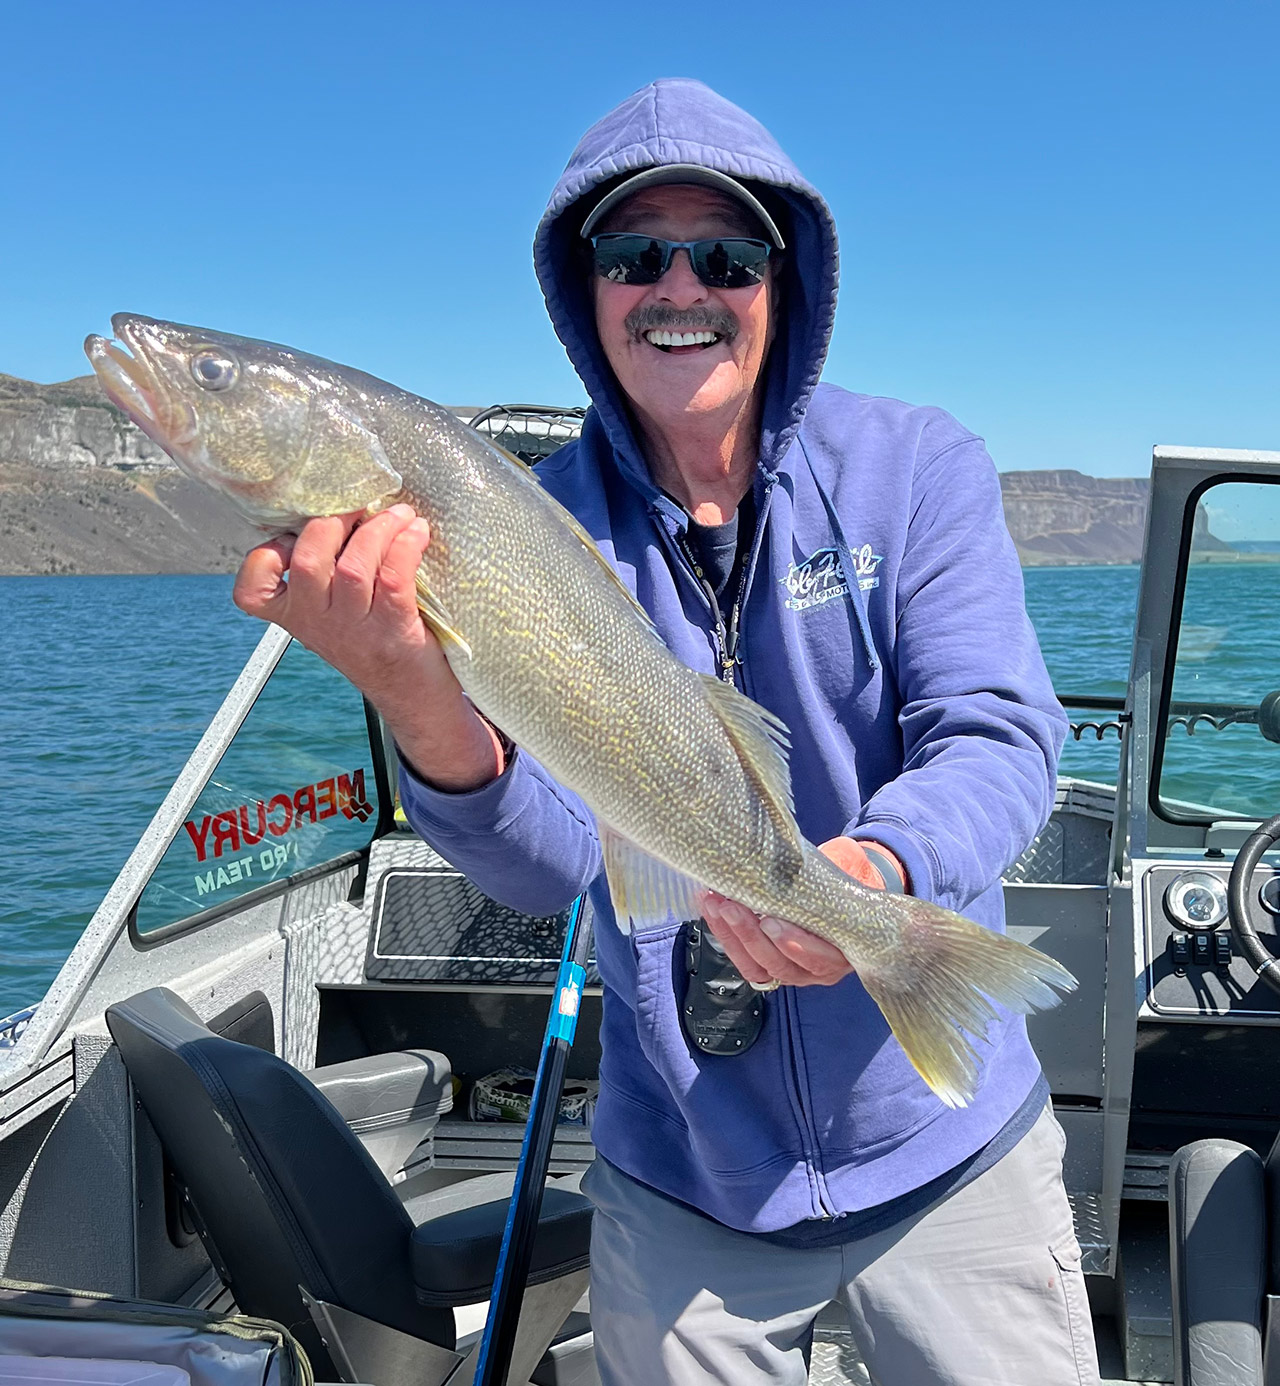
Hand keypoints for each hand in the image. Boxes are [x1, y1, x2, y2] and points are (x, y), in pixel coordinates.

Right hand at [232, 505, 503, 789]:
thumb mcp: (331, 614)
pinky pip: (393, 575)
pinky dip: (406, 545)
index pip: (252, 590)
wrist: (413, 695)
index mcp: (295, 616)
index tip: (294, 535)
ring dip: (380, 527)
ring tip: (401, 514)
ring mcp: (354, 628)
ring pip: (353, 564)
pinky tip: (418, 532)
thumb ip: (321, 575)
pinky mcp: (393, 630)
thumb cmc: (375, 639)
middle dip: (335, 520)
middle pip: (308, 559)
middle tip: (363, 506)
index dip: (266, 554)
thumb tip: (339, 507)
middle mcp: (317, 623)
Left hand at [699, 837, 905, 988]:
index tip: (769, 921)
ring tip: (715, 904)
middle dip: (751, 935)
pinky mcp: (767, 967)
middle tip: (731, 907)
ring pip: (757, 965)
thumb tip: (822, 857)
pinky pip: (743, 959)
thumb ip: (835, 877)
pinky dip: (724, 934)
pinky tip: (710, 907)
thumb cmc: (838, 891)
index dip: (793, 943)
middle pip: (779, 963)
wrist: (833, 900)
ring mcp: (790, 971)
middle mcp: (816, 970)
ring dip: (732, 934)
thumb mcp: (842, 883)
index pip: (818, 958)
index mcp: (841, 953)